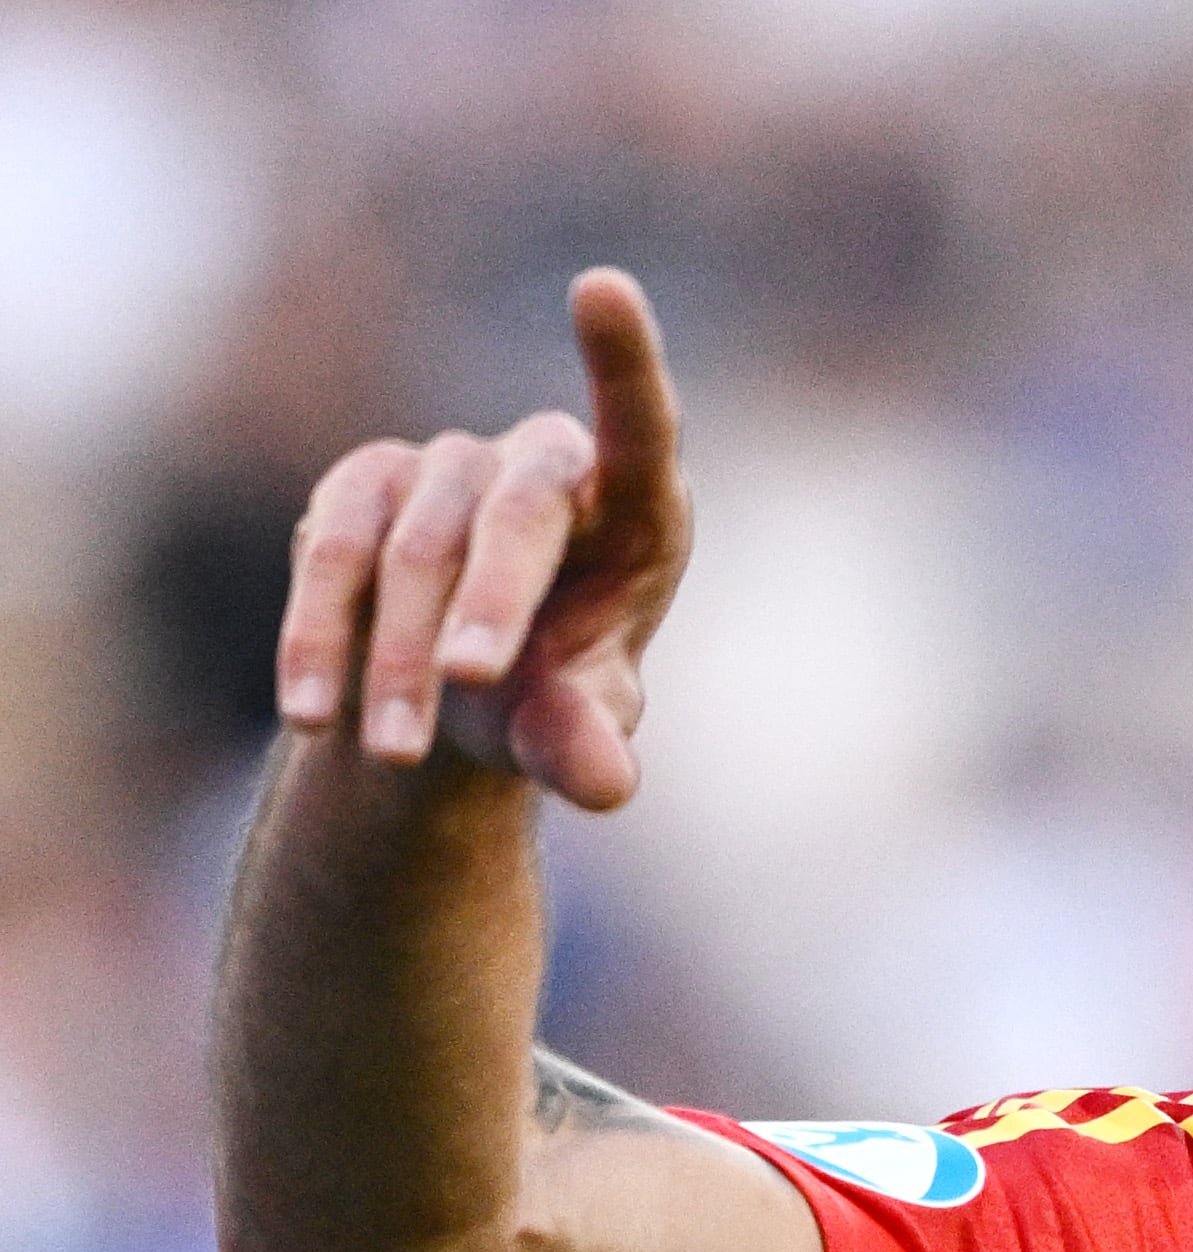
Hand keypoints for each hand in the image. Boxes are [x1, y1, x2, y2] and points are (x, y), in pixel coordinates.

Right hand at [277, 267, 692, 811]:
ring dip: (396, 658)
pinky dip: (319, 638)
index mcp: (636, 509)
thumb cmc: (551, 697)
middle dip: (491, 600)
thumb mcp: (577, 728)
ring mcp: (448, 468)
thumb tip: (607, 784)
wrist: (455, 699)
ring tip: (395, 755)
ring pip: (414, 551)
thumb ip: (589, 743)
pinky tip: (311, 714)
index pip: (640, 426)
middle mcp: (545, 467)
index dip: (622, 360)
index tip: (601, 285)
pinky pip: (332, 555)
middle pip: (520, 510)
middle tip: (467, 681)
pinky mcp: (361, 489)